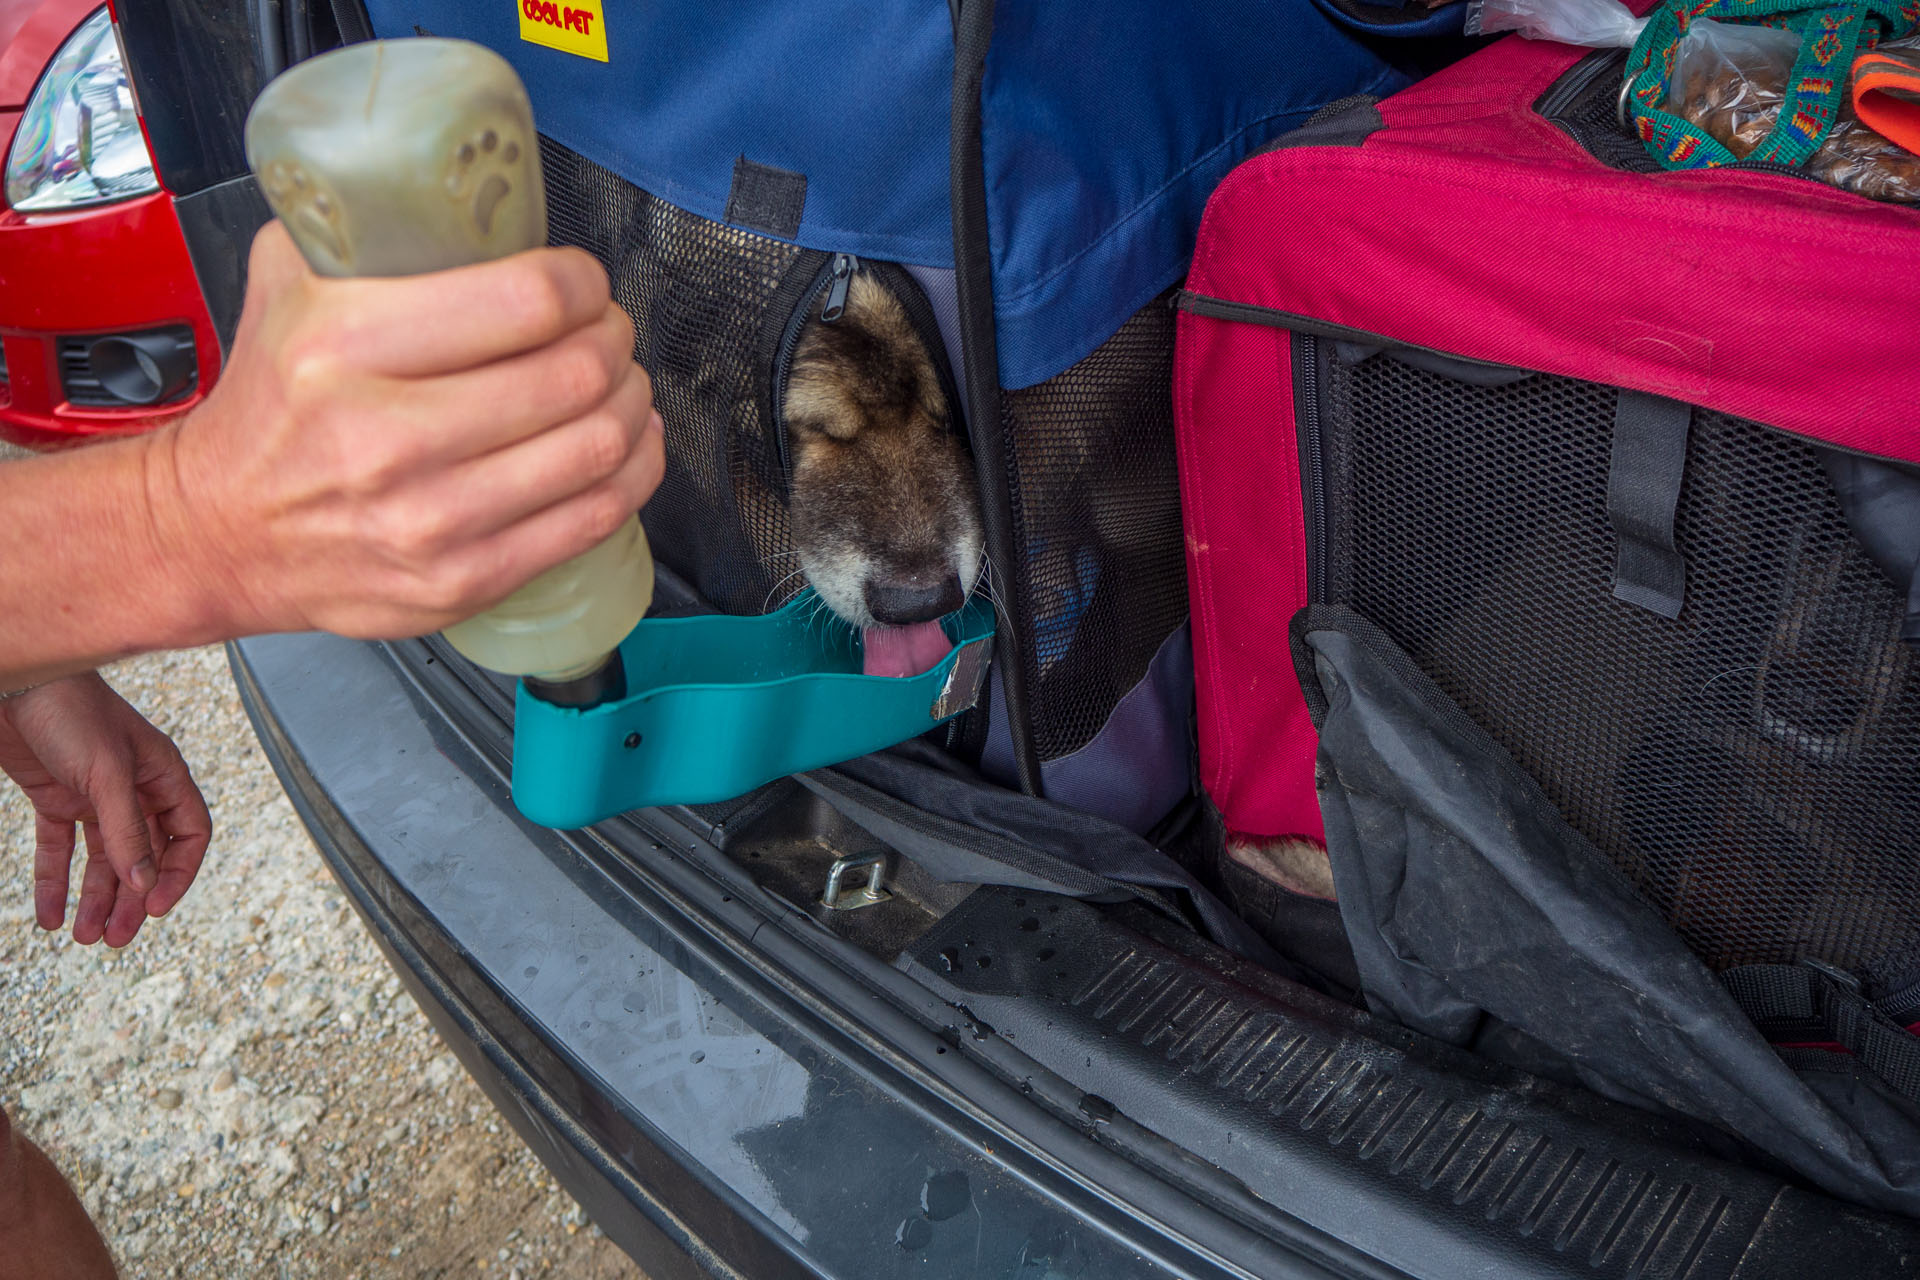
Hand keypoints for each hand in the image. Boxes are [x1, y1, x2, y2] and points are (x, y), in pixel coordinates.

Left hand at [0, 673, 211, 946]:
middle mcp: (133, 789)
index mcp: (162, 776)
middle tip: (115, 938)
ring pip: (102, 859)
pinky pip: (58, 848)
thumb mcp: (106, 773)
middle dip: (130, 899)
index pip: (188, 835)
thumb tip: (143, 881)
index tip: (152, 906)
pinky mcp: (54, 797)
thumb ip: (126, 829)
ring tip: (85, 936)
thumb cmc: (70, 708)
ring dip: (95, 898)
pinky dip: (54, 881)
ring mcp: (93, 795)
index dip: (176, 873)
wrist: (17, 683)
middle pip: (143, 856)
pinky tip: (50, 912)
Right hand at [146, 220, 664, 640]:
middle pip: (574, 374)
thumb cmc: (269, 408)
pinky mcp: (461, 577)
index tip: (583, 282)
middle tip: (606, 331)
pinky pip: (591, 518)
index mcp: (342, 347)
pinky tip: (628, 445)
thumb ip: (361, 230)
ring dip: (631, 403)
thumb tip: (456, 196)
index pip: (525, 301)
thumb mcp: (285, 289)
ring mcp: (429, 518)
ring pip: (595, 446)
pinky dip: (632, 472)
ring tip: (620, 383)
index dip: (582, 284)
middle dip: (612, 339)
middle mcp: (386, 438)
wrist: (220, 531)